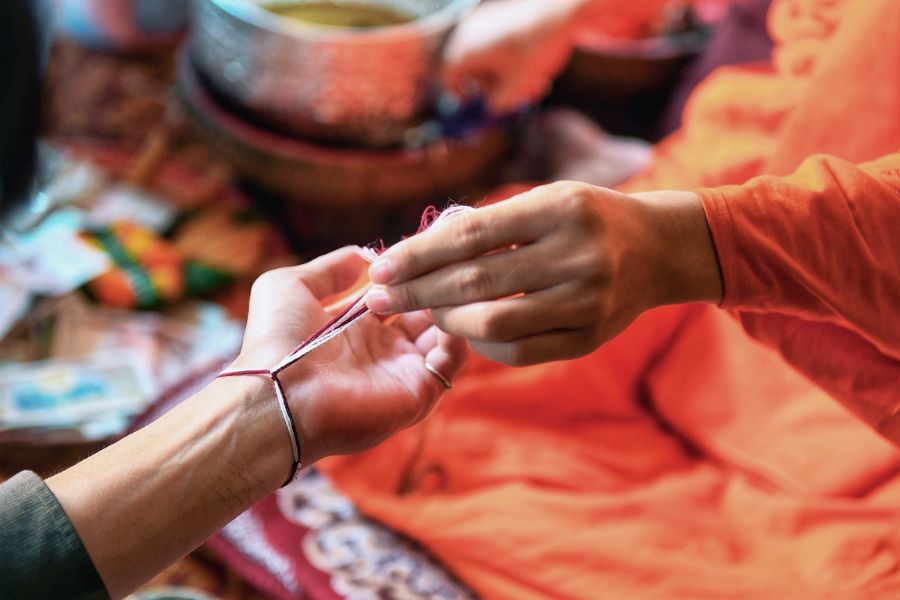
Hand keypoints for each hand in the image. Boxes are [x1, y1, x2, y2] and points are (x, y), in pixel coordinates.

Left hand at [235, 247, 468, 464]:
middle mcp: (383, 348)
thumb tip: (364, 257)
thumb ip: (329, 268)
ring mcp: (402, 371)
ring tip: (446, 284)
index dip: (410, 271)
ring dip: (449, 305)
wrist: (279, 395)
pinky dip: (457, 333)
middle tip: (440, 264)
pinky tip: (445, 310)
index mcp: (356, 325)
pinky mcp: (418, 392)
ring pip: (445, 332)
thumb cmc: (276, 341)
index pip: (398, 294)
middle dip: (434, 285)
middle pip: (426, 311)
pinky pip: (452, 360)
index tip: (420, 249)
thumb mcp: (290, 286)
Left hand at [364, 183, 721, 365]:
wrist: (656, 250)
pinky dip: (482, 343)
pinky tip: (462, 331)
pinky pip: (521, 351)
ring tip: (421, 313)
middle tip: (380, 299)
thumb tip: (418, 252)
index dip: (419, 254)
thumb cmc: (585, 219)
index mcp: (560, 208)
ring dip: (446, 320)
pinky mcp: (590, 338)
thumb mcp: (544, 201)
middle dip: (417, 292)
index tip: (382, 266)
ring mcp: (588, 301)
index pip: (471, 235)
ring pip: (495, 322)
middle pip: (476, 281)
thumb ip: (489, 226)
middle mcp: (578, 255)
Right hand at [443, 0, 581, 113]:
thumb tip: (491, 108)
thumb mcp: (516, 86)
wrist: (559, 11)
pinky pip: (494, 43)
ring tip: (526, 82)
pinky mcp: (499, 16)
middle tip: (506, 97)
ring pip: (484, 57)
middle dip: (486, 86)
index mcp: (467, 51)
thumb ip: (498, 103)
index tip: (473, 105)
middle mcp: (469, 34)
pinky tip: (530, 65)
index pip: (448, 78)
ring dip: (500, 73)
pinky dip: (506, 58)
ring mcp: (483, 22)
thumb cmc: (534, 49)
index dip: (458, 96)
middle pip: (468, 68)